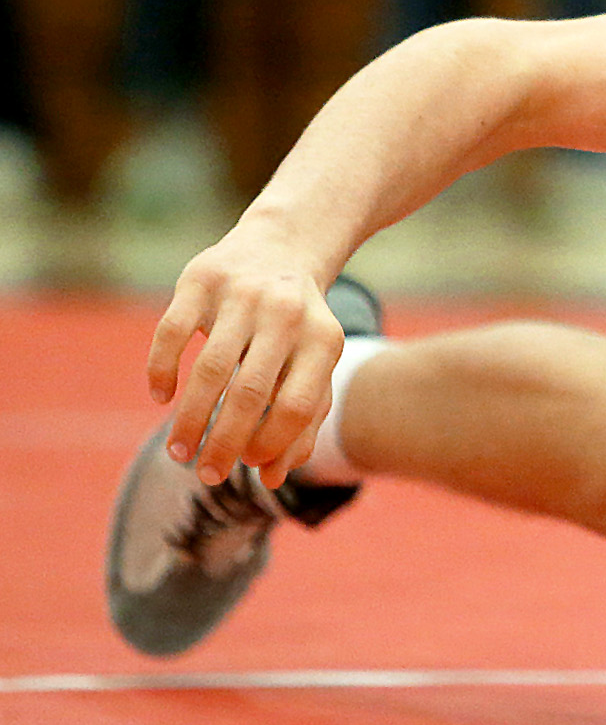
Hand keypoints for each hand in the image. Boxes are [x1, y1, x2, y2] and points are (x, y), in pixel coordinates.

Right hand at [147, 227, 346, 489]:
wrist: (283, 246)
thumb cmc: (298, 326)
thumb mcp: (316, 363)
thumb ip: (304, 420)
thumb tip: (273, 478)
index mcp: (324, 339)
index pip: (297, 406)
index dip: (271, 444)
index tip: (248, 467)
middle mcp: (286, 313)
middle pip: (250, 394)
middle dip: (225, 444)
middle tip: (206, 475)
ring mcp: (242, 293)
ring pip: (210, 370)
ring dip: (190, 420)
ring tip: (180, 452)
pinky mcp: (201, 279)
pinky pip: (173, 332)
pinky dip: (162, 370)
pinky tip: (161, 397)